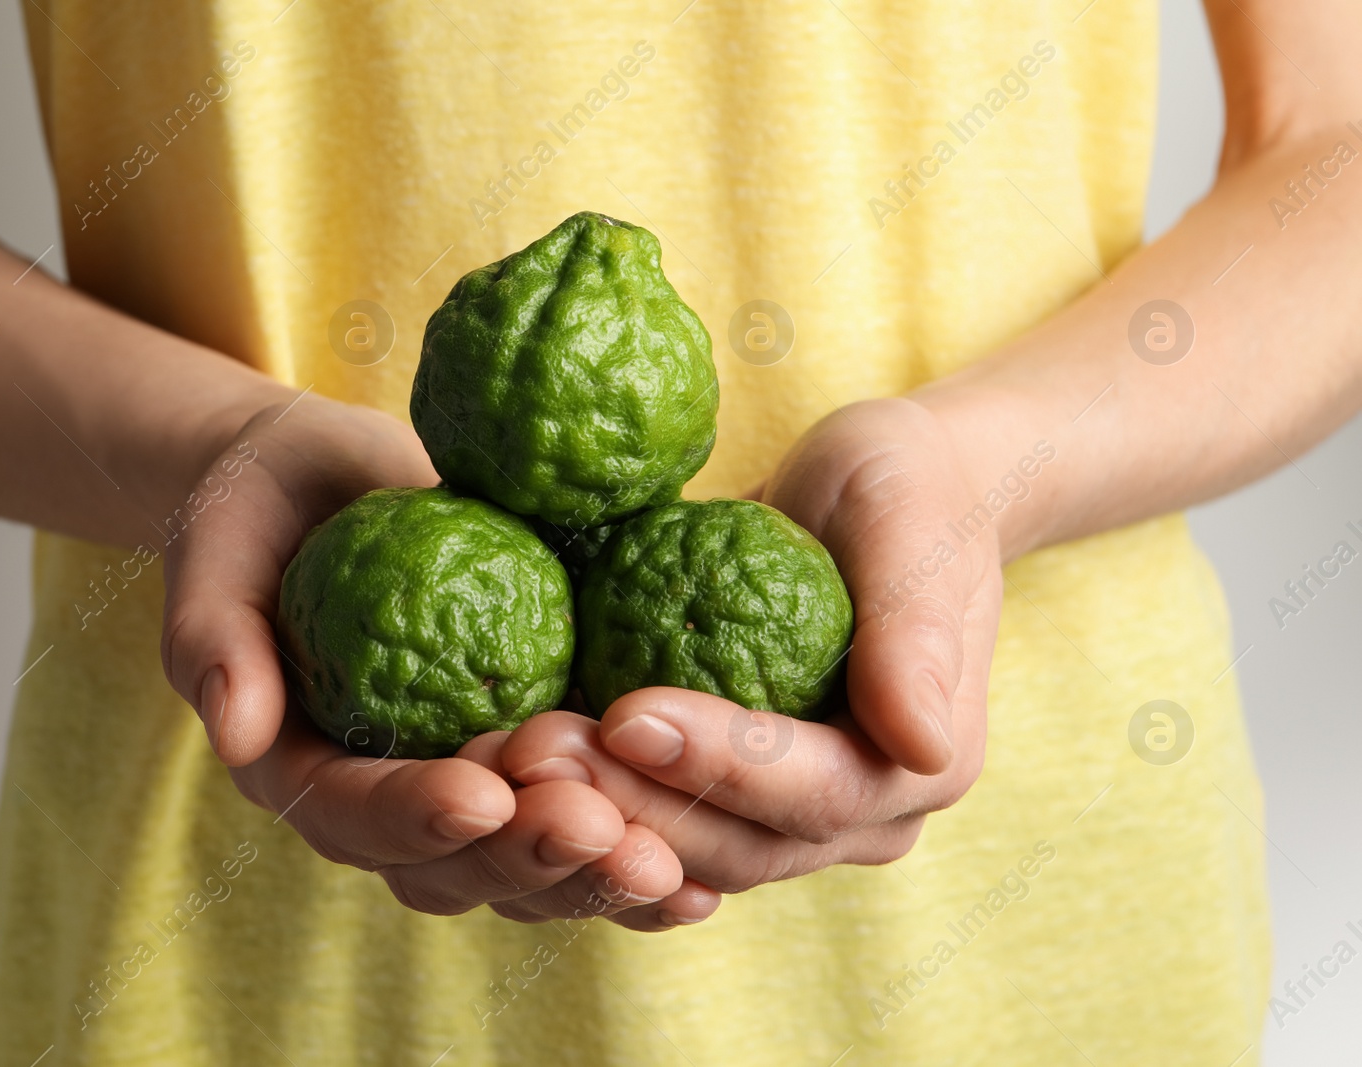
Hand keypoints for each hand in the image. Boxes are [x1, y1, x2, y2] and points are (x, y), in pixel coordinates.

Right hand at [159, 392, 702, 926]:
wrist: (320, 485)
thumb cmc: (258, 510)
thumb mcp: (218, 551)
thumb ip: (213, 638)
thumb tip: (233, 730)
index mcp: (303, 773)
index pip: (352, 815)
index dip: (415, 815)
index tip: (483, 790)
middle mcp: (384, 804)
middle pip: (453, 867)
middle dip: (529, 856)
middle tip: (601, 828)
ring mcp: (459, 790)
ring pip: (526, 870)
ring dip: (595, 873)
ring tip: (669, 860)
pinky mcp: (524, 767)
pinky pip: (580, 828)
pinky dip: (637, 851)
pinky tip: (703, 869)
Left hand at [502, 397, 1000, 907]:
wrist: (878, 495)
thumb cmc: (903, 491)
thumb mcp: (912, 528)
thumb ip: (916, 633)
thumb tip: (923, 747)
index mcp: (920, 767)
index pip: (814, 792)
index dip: (721, 765)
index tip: (627, 714)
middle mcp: (860, 816)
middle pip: (737, 844)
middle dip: (631, 804)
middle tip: (535, 747)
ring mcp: (786, 815)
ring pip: (682, 848)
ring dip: (593, 809)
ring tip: (509, 751)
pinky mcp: (723, 794)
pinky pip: (650, 815)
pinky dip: (585, 794)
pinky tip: (507, 755)